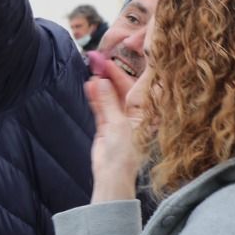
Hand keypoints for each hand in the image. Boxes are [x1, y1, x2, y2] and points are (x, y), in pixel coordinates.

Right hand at [85, 58, 141, 204]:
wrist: (112, 175)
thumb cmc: (125, 154)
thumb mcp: (117, 124)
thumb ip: (107, 102)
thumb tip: (99, 82)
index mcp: (145, 113)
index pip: (136, 86)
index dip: (124, 72)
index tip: (112, 60)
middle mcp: (134, 114)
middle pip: (122, 89)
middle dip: (110, 75)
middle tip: (98, 60)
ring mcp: (120, 119)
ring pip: (110, 96)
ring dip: (101, 84)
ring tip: (92, 69)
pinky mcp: (107, 126)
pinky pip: (101, 107)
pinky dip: (95, 96)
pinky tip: (89, 85)